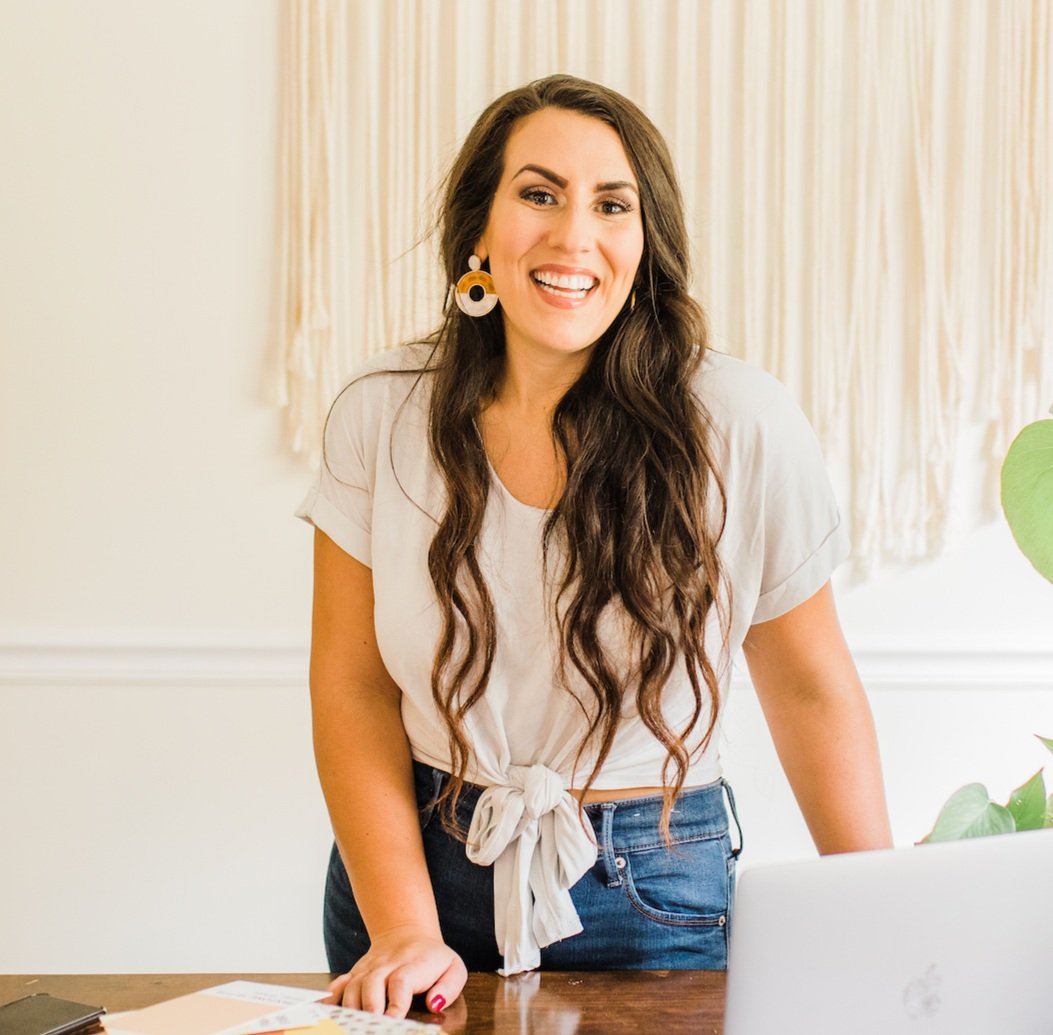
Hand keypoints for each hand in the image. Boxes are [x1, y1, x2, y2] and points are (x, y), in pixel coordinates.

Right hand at [325, 928, 467, 1018]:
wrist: (408, 932)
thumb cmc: (432, 957)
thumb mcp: (453, 968)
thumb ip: (449, 987)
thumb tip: (435, 1004)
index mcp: (413, 964)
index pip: (401, 981)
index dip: (396, 1003)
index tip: (392, 1021)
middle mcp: (387, 964)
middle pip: (372, 983)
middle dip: (370, 1009)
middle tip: (371, 1028)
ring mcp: (369, 967)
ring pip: (353, 986)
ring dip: (352, 1008)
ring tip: (354, 1026)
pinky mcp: (356, 972)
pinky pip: (339, 983)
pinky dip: (332, 997)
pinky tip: (329, 1010)